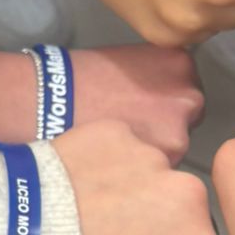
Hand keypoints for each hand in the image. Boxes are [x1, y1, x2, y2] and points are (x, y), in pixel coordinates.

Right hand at [0, 45, 204, 161]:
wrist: (46, 103)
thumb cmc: (77, 81)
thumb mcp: (127, 63)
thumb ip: (155, 80)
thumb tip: (161, 101)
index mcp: (180, 65)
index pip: (186, 92)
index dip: (162, 104)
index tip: (140, 108)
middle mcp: (188, 96)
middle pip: (187, 121)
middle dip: (164, 127)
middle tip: (128, 130)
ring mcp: (179, 131)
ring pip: (175, 149)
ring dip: (155, 151)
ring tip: (120, 146)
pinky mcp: (163, 160)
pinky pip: (162, 171)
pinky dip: (146, 171)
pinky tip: (120, 160)